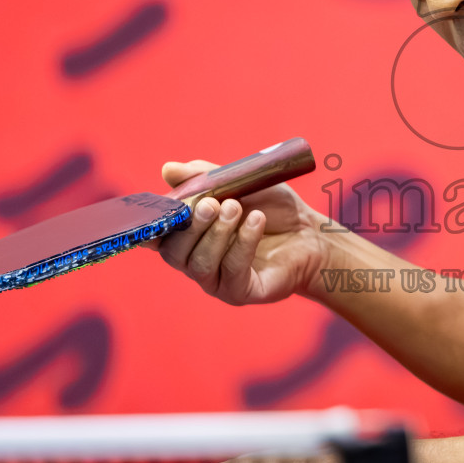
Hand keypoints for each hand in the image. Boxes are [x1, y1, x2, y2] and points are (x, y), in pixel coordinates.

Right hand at [153, 160, 330, 303]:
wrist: (311, 234)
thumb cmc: (272, 209)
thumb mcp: (239, 184)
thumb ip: (204, 177)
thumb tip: (168, 169)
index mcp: (189, 238)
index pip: (157, 238)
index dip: (152, 227)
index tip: (162, 210)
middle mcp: (196, 262)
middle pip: (174, 253)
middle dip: (191, 226)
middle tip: (211, 204)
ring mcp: (216, 281)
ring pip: (200, 264)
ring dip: (217, 234)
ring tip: (237, 208)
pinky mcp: (240, 292)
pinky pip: (232, 271)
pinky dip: (243, 242)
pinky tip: (256, 221)